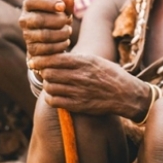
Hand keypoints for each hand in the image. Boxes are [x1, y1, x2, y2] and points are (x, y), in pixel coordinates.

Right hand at [20, 0, 73, 58]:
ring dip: (61, 33)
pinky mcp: (31, 49)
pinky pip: (47, 48)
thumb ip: (66, 3)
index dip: (48, 3)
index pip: (33, 0)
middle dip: (58, 20)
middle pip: (39, 19)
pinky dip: (60, 45)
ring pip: (45, 35)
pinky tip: (64, 41)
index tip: (62, 7)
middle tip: (67, 21)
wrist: (51, 40)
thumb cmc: (57, 19)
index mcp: (30, 4)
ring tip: (68, 31)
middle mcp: (24, 19)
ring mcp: (26, 35)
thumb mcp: (63, 10)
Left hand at [27, 52, 148, 116]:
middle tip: (45, 73)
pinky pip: (54, 101)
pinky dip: (50, 98)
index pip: (54, 58)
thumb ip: (76, 59)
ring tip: (52, 84)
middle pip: (48, 72)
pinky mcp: (78, 105)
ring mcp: (79, 91)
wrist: (126, 94)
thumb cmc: (110, 75)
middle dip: (44, 72)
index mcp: (84, 62)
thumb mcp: (95, 60)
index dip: (41, 59)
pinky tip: (55, 95)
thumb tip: (56, 56)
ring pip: (49, 87)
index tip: (36, 60)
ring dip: (47, 85)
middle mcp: (80, 76)